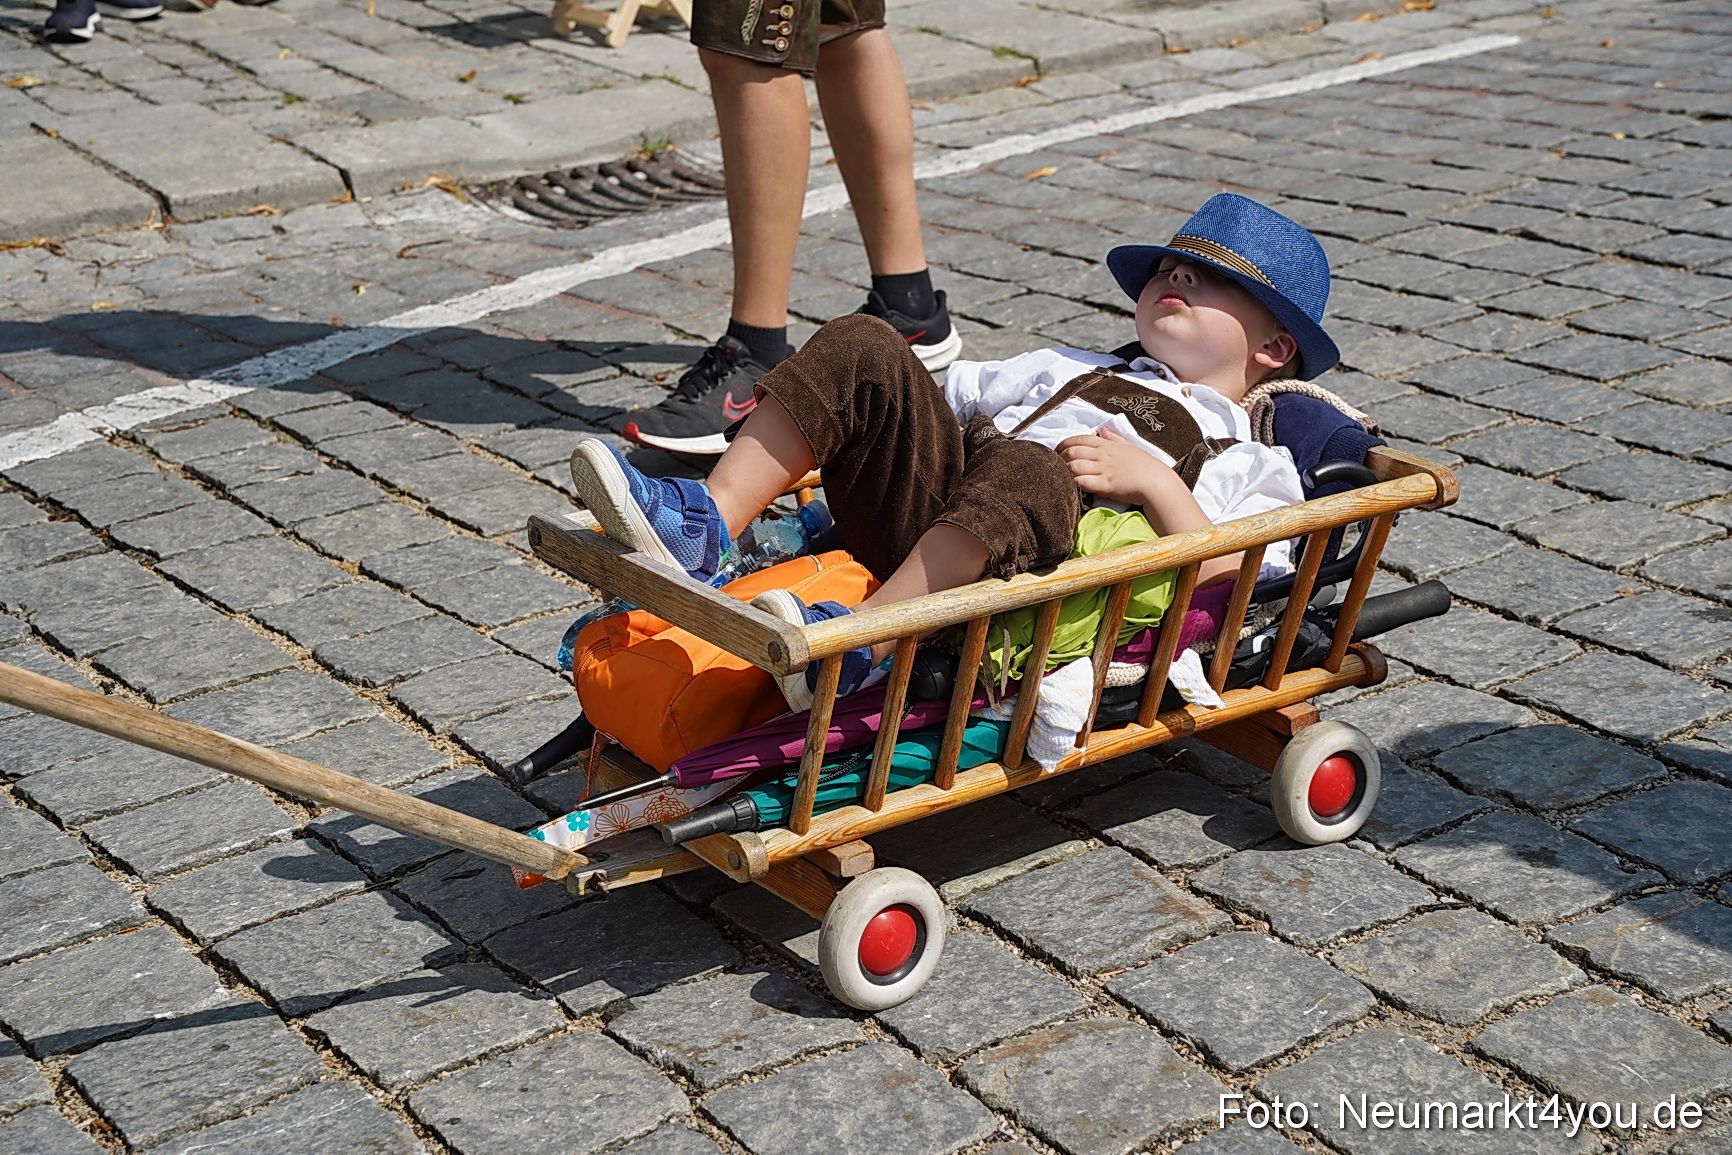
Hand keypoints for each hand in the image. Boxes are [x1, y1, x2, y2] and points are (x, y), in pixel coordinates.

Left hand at [1055, 426, 1176, 504]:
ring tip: (1059, 476)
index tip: (1057, 451)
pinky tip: (1068, 486)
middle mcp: (1103, 455)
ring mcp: (1104, 469)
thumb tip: (1102, 430)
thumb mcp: (1129, 446)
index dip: (1064, 444)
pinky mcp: (1105, 485)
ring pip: (1074, 465)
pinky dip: (1072, 483)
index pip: (1080, 439)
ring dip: (1063, 470)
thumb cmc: (1145, 466)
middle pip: (1072, 451)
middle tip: (1054, 465)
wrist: (1156, 482)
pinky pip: (1082, 482)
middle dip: (1059, 457)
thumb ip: (1114, 438)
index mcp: (1108, 444)